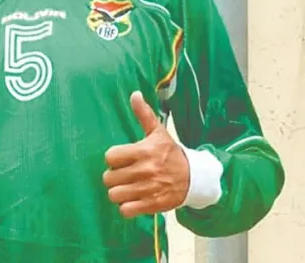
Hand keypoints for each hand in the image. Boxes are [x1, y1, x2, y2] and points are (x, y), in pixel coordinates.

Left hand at [103, 91, 189, 217]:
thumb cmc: (171, 153)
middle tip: (123, 174)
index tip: (121, 159)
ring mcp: (148, 189)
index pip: (111, 156)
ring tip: (126, 187)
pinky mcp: (152, 205)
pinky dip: (126, 207)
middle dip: (113, 176)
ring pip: (114, 195)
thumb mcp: (158, 133)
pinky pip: (126, 210)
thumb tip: (134, 94)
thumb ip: (144, 114)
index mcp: (144, 151)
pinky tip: (132, 199)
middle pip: (109, 177)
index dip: (113, 158)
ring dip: (118, 192)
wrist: (194, 178)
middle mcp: (145, 171)